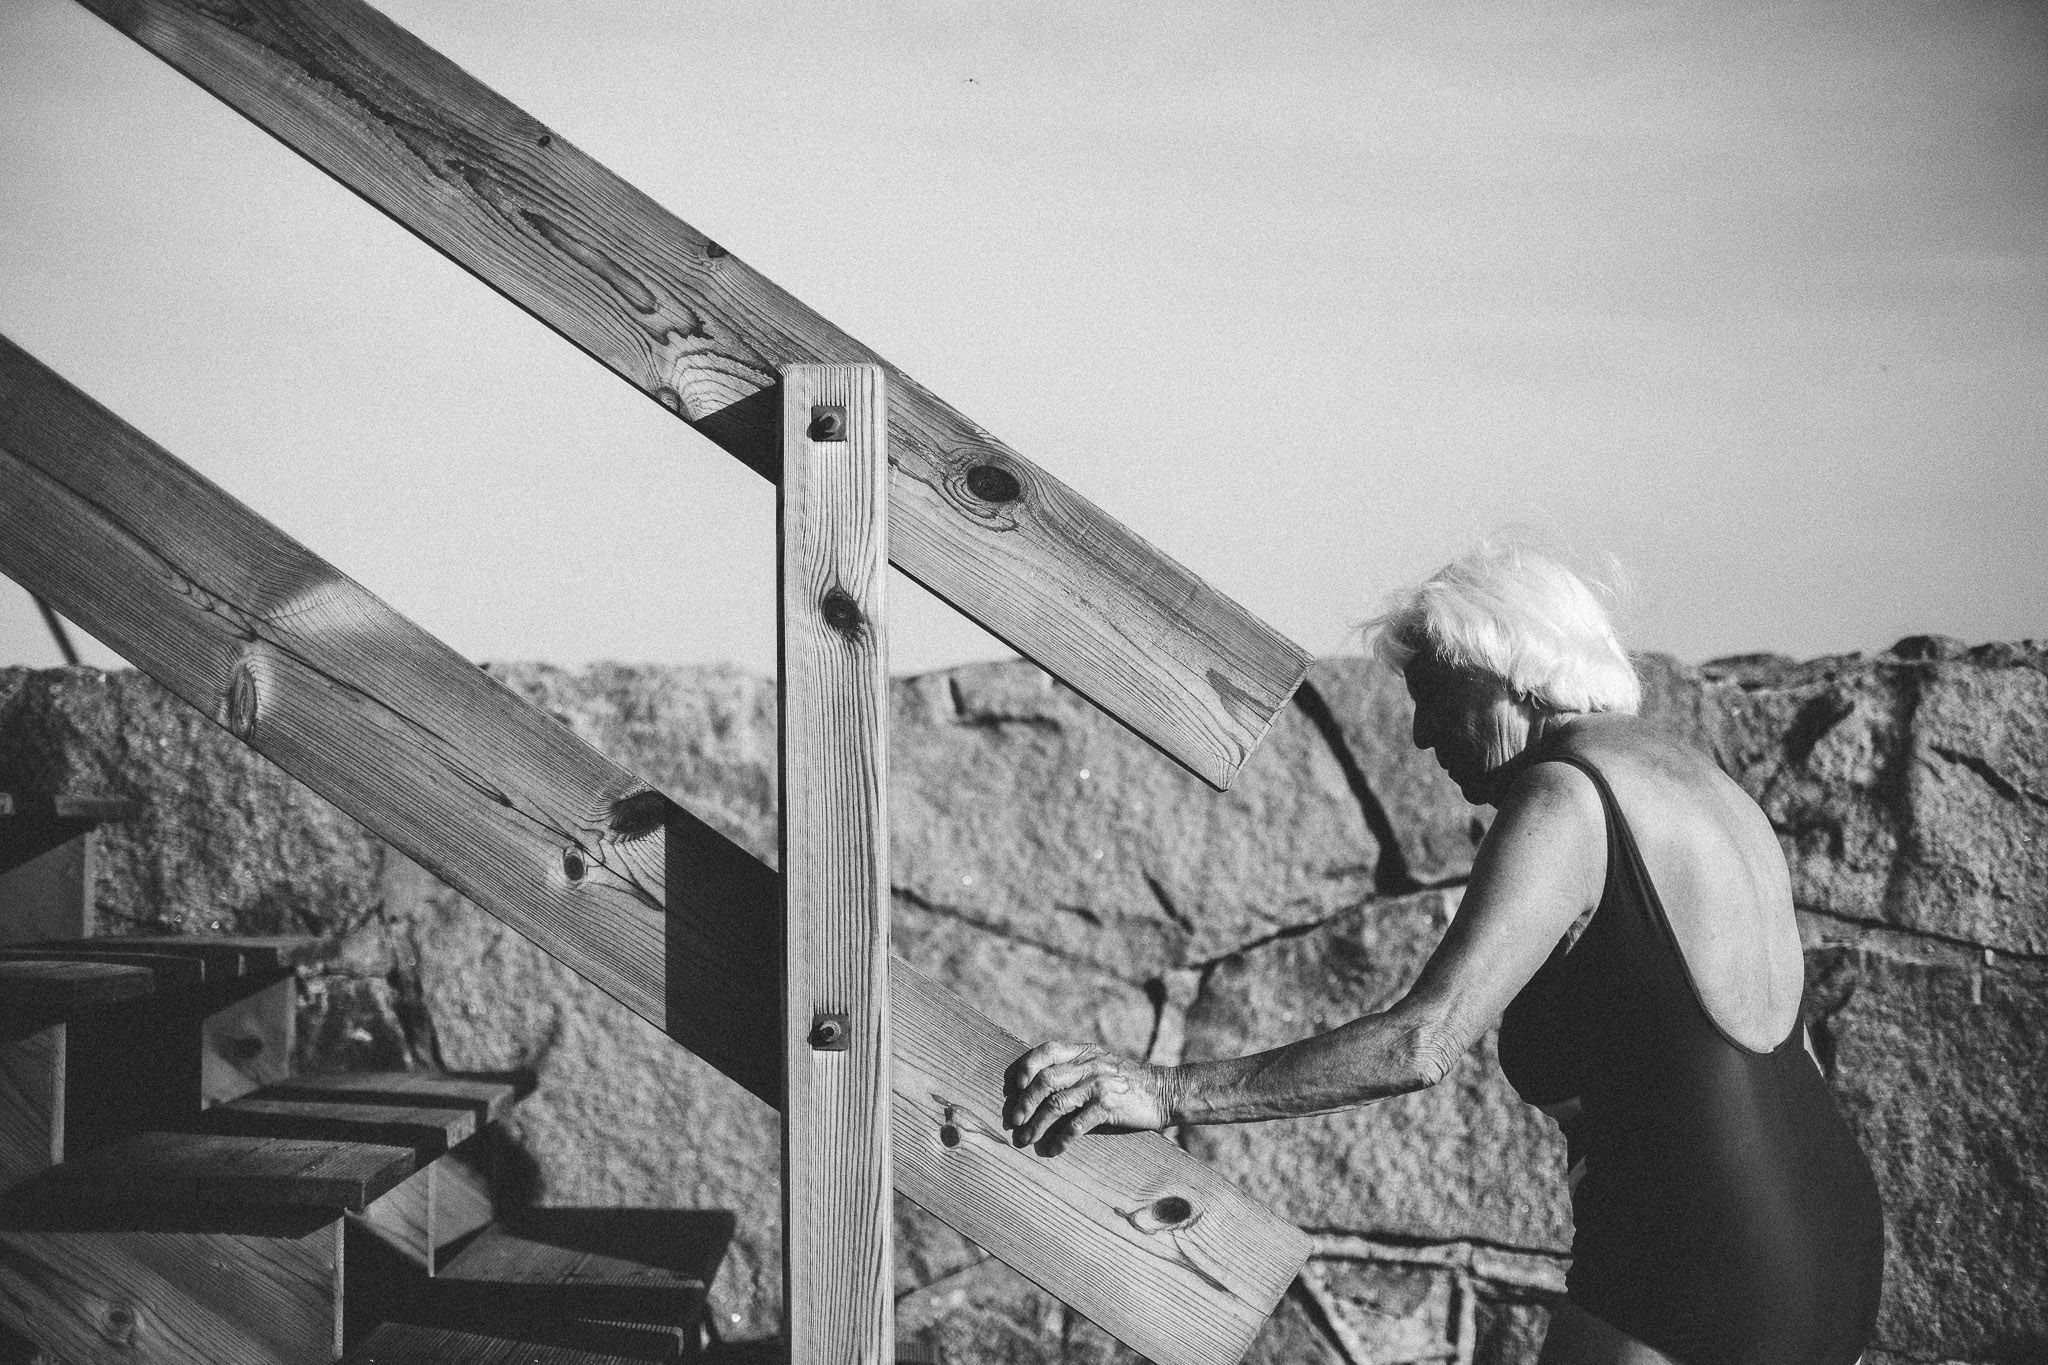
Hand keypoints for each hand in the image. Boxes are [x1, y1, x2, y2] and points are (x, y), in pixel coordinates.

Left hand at [1003, 1041, 1173, 1154]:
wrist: (1165, 1091)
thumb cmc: (1127, 1082)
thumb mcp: (1101, 1063)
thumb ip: (1075, 1067)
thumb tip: (1038, 1084)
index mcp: (1084, 1052)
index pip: (1047, 1051)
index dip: (1026, 1066)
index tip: (1014, 1087)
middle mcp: (1090, 1065)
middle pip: (1045, 1080)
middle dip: (1025, 1102)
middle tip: (1015, 1121)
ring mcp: (1099, 1085)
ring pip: (1056, 1104)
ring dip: (1037, 1124)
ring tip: (1027, 1139)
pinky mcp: (1109, 1106)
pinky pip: (1077, 1124)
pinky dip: (1062, 1139)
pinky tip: (1055, 1149)